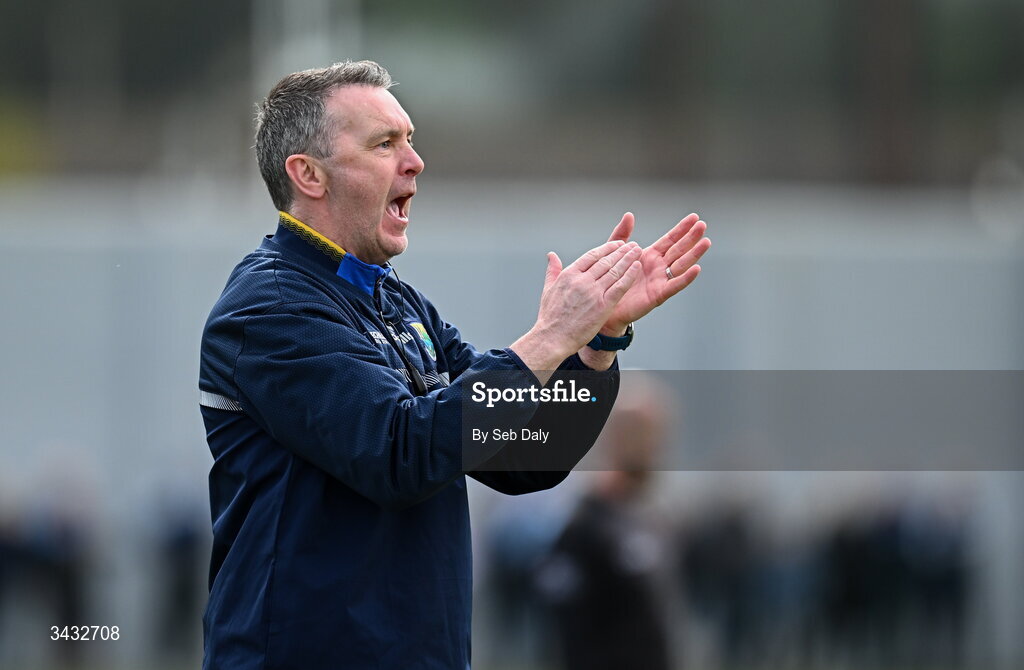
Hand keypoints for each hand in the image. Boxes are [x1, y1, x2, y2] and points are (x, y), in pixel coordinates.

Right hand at [510, 240, 642, 373]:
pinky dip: (629, 275)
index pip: (592, 255)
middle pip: (606, 261)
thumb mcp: (548, 289)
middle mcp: (582, 280)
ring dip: (628, 259)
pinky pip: (620, 286)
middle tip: (632, 244)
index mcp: (569, 274)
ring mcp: (593, 292)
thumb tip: (551, 255)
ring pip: (614, 270)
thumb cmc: (550, 317)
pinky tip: (637, 266)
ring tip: (637, 251)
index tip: (617, 244)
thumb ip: (553, 270)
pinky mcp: (603, 305)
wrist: (553, 338)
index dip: (607, 248)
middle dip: (621, 251)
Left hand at [601, 212, 709, 332]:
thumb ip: (622, 234)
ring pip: (681, 265)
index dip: (681, 229)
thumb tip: (629, 215)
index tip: (694, 217)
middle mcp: (658, 267)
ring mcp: (660, 280)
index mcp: (650, 256)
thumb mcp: (614, 253)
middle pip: (679, 250)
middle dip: (691, 237)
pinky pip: (674, 285)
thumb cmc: (611, 281)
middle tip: (703, 225)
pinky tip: (696, 269)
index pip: (670, 239)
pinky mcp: (658, 295)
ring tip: (705, 242)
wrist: (605, 305)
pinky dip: (685, 278)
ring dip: (694, 254)